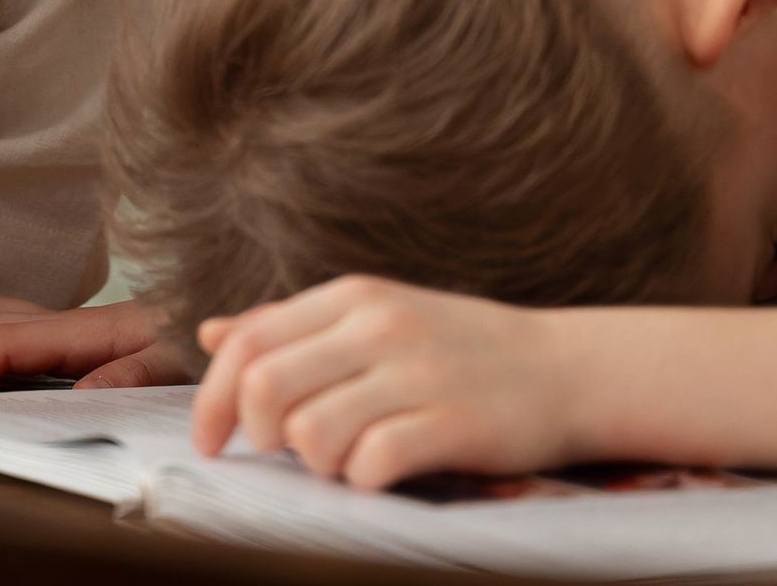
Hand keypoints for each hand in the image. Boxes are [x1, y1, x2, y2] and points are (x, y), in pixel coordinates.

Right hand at [0, 294, 192, 393]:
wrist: (234, 320)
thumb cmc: (209, 340)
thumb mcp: (180, 360)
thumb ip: (133, 371)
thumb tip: (80, 393)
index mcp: (90, 328)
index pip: (4, 342)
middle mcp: (73, 319)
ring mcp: (73, 323)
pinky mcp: (79, 332)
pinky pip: (13, 321)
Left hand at [190, 276, 575, 488]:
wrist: (566, 369)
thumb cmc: (456, 349)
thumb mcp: (374, 317)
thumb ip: (292, 326)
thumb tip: (211, 334)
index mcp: (352, 297)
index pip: (249, 341)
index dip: (212, 398)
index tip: (211, 442)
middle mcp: (379, 325)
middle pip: (267, 386)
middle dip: (260, 433)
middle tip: (285, 451)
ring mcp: (418, 372)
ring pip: (313, 431)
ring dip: (318, 462)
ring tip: (348, 457)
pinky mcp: (453, 421)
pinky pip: (373, 462)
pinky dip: (363, 480)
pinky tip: (383, 471)